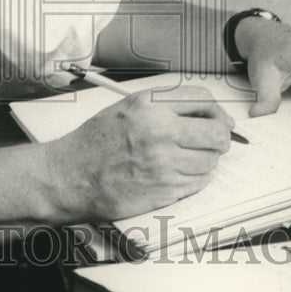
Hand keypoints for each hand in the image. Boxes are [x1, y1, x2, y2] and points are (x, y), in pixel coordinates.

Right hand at [44, 85, 233, 221]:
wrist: (70, 176)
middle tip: (213, 141)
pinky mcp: (165, 190)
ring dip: (205, 160)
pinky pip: (199, 182)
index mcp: (149, 106)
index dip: (217, 110)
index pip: (203, 101)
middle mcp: (159, 132)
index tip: (219, 119)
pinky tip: (176, 173)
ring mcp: (164, 163)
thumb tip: (207, 113)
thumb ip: (164, 106)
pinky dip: (194, 178)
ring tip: (186, 158)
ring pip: (211, 161)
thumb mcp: (126, 108)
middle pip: (217, 133)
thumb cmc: (95, 142)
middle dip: (220, 137)